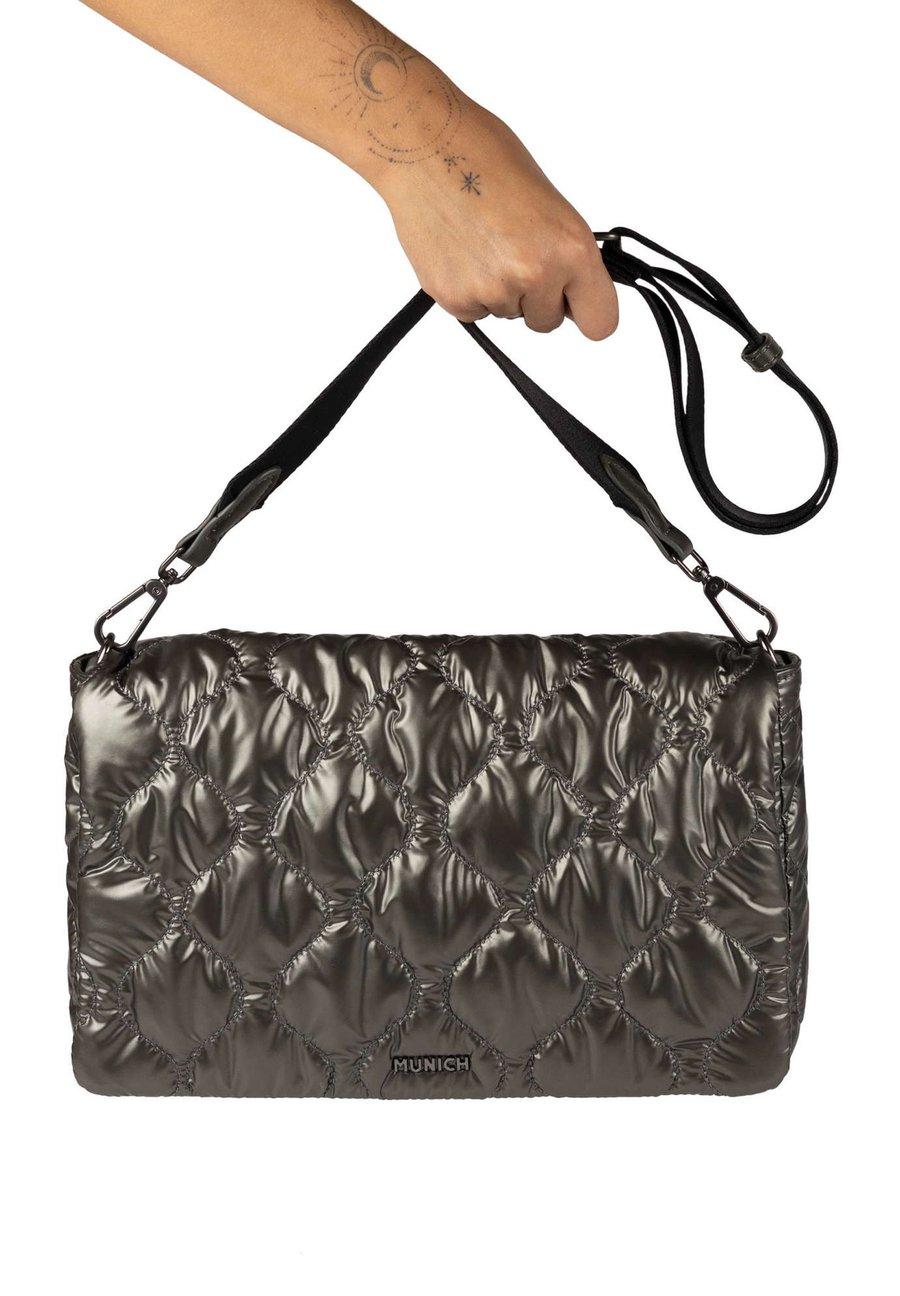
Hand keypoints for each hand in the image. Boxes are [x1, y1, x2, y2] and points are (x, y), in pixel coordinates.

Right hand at [374, 101, 617, 338]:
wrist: (421, 145)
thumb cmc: (483, 156)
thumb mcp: (549, 203)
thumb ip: (565, 253)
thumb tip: (571, 289)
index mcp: (571, 247)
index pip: (600, 321)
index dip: (586, 311)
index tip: (575, 304)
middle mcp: (536, 274)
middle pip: (547, 320)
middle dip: (535, 296)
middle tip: (512, 251)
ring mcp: (494, 291)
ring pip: (508, 314)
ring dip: (498, 288)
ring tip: (480, 240)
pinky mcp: (455, 299)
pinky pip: (474, 311)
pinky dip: (467, 289)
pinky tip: (459, 250)